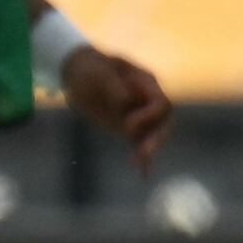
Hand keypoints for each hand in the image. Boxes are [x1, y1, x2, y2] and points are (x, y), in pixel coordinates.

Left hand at [60, 37, 172, 163]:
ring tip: (140, 164)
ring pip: (153, 134)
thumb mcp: (99, 72)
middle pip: (164, 122)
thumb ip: (113, 85)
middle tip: (144, 152)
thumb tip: (126, 100)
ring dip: (150, 149)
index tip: (127, 123)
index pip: (161, 103)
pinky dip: (143, 158)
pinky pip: (139, 142)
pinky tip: (144, 174)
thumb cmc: (90, 68)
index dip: (149, 115)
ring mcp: (140, 114)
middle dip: (157, 138)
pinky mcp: (128, 127)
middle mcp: (148, 100)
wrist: (78, 73)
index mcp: (147, 84)